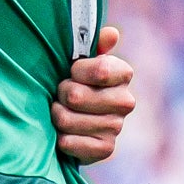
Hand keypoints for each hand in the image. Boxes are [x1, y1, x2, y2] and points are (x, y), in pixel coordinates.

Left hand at [54, 25, 136, 165]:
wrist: (74, 122)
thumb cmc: (75, 83)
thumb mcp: (81, 61)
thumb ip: (94, 44)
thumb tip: (111, 34)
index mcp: (123, 74)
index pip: (100, 69)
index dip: (77, 71)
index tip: (72, 72)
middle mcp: (126, 101)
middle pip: (76, 96)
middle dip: (61, 94)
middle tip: (62, 94)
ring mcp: (116, 127)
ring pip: (67, 119)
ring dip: (57, 115)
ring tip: (60, 112)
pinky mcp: (105, 149)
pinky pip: (69, 142)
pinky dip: (59, 138)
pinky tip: (64, 133)